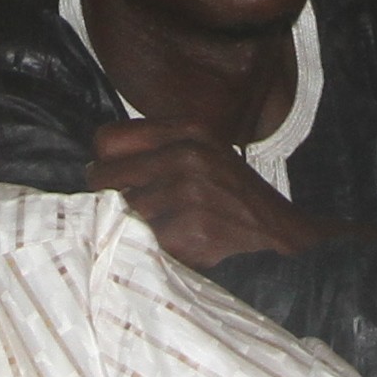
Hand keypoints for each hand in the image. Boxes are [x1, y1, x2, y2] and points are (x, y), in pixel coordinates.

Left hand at [93, 120, 338, 266]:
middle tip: (127, 210)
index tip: (114, 178)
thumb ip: (158, 148)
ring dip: (136, 226)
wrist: (280, 229)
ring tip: (163, 229)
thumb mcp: (202, 150)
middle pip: (105, 176)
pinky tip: (179, 245)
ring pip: (124, 212)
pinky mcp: (192, 228)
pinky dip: (157, 248)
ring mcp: (189, 192)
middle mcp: (185, 154)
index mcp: (186, 129)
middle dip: (110, 196)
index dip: (105, 162)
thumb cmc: (230, 191)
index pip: (106, 138)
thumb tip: (96, 166)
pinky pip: (147, 240)